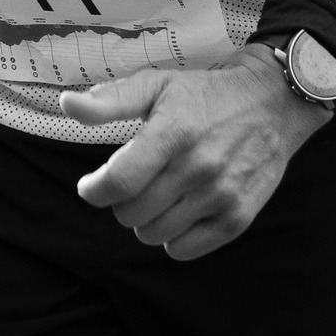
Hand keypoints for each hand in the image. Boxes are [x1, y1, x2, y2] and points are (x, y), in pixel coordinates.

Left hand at [59, 48, 328, 259]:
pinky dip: (172, 237)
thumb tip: (66, 104)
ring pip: (153, 234)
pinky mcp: (238, 219)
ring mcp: (220, 196)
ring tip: (156, 194)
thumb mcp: (155, 84)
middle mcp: (198, 167)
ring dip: (145, 219)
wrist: (270, 104)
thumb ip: (109, 100)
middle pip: (132, 212)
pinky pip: (184, 250)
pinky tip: (178, 211)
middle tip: (132, 183)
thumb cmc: (203, 95)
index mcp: (172, 131)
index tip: (90, 187)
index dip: (95, 190)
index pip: (120, 181)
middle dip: (121, 201)